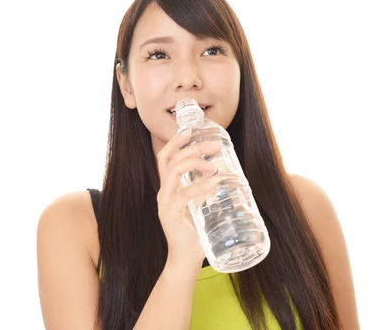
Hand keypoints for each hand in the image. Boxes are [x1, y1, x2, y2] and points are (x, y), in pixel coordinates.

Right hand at [156, 129, 222, 270]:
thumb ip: (205, 190)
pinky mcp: (170, 214)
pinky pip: (183, 194)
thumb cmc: (196, 233)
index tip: (190, 130)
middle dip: (193, 148)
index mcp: (168, 188)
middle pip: (171, 159)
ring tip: (213, 166)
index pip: (165, 158)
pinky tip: (213, 184)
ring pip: (174, 171)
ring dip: (195, 163)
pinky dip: (200, 186)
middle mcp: (163, 192)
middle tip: (215, 145)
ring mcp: (165, 203)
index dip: (176, 142)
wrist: (186, 260)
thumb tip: (226, 175)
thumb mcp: (200, 206)